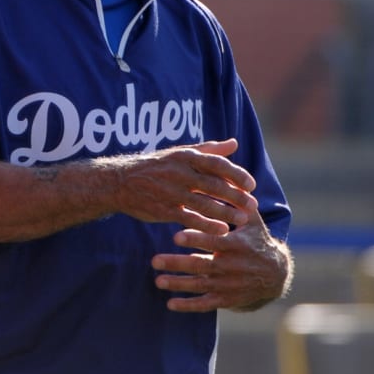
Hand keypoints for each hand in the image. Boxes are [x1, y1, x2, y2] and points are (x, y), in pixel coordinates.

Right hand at [109, 139, 257, 234]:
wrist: (120, 182)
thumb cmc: (155, 166)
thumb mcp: (179, 153)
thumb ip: (208, 149)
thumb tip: (234, 143)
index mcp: (185, 156)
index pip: (216, 163)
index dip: (236, 174)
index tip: (251, 185)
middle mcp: (178, 173)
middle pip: (213, 184)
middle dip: (235, 196)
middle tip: (253, 205)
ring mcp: (170, 192)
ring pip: (203, 203)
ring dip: (225, 212)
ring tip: (243, 219)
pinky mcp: (163, 210)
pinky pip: (188, 218)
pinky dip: (206, 225)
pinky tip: (221, 230)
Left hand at [150, 193, 291, 312]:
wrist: (275, 274)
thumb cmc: (257, 239)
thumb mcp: (252, 220)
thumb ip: (237, 201)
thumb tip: (227, 176)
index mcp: (237, 245)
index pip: (214, 242)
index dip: (196, 239)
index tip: (176, 236)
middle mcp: (232, 267)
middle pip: (201, 266)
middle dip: (177, 263)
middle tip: (154, 260)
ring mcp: (229, 285)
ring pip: (200, 286)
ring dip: (178, 284)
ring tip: (157, 281)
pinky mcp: (227, 300)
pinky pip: (206, 304)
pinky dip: (188, 306)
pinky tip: (170, 304)